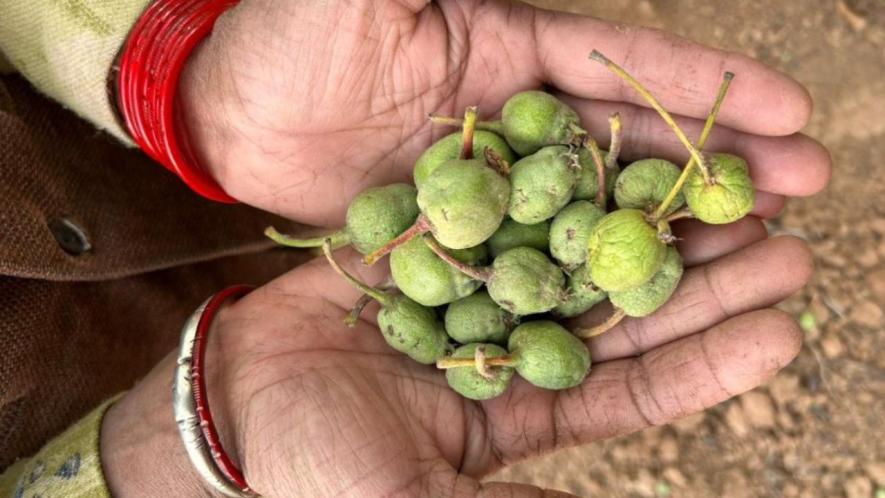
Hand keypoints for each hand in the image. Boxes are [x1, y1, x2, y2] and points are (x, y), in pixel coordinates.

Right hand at [101, 232, 811, 496]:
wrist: (230, 411)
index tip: (783, 326)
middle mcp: (511, 348)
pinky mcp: (429, 240)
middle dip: (702, 278)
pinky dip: (550, 185)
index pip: (638, 390)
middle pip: (624, 309)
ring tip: (725, 191)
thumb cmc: (320, 474)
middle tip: (784, 241)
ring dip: (648, 222)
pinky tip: (608, 157)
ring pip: (577, 249)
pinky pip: (497, 208)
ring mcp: (473, 288)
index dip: (709, 360)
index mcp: (523, 415)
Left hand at [180, 0, 828, 226]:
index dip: (704, 86)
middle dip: (712, 165)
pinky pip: (537, 261)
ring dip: (670, 232)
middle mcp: (517, 124)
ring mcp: (495, 187)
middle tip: (800, 192)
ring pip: (596, 211)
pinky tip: (646, 309)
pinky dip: (588, 281)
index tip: (786, 112)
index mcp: (510, 52)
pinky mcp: (465, 239)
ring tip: (755, 254)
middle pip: (629, 144)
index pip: (623, 67)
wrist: (235, 125)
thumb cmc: (285, 42)